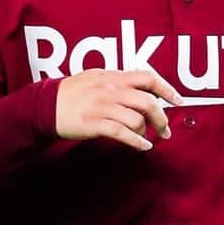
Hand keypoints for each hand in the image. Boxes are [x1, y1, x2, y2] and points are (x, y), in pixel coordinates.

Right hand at [56, 69, 183, 150]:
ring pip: (137, 120)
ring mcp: (102, 107)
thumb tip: (143, 87)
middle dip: (162, 118)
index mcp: (113, 76)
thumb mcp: (96, 77)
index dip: (167, 89)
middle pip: (147, 102)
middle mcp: (110, 89)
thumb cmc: (71, 92)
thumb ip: (118, 80)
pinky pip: (122, 134)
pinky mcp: (94, 124)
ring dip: (146, 132)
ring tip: (143, 138)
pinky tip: (142, 147)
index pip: (148, 77)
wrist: (45, 105)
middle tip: (165, 130)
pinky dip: (137, 142)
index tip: (178, 101)